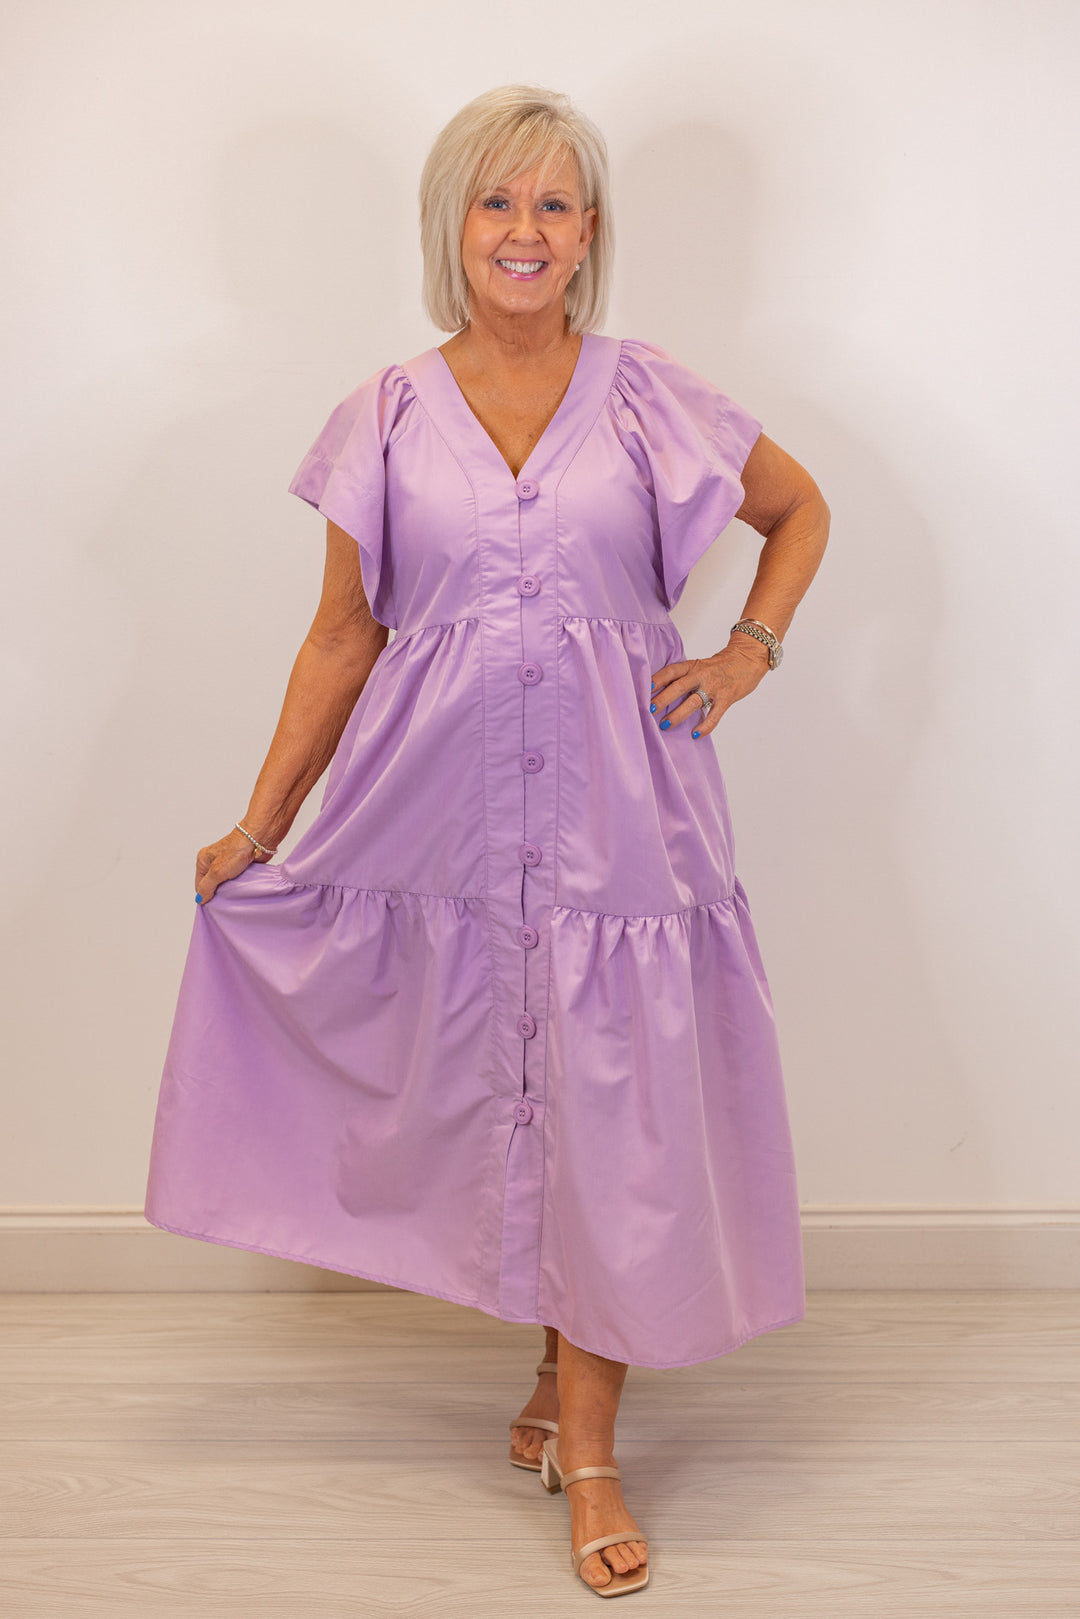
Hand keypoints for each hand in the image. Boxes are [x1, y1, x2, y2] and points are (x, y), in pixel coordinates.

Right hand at [195, 827, 272, 904]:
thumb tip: (200, 899)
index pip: (199, 885)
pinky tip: (241, 888)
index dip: (205, 895)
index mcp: (203, 860)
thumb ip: (206, 887)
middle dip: (217, 892)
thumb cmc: (236, 851)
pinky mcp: (238, 866)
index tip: (213, 904)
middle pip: (211, 884)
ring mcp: (226, 864)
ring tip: (234, 893)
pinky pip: (235, 880)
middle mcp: (213, 861)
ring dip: (229, 889)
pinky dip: (238, 885)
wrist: (258, 840)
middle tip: (225, 899)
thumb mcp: (217, 872)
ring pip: (224, 883)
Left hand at [650, 642, 770, 738]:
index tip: (643, 690)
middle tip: (649, 710)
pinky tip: (695, 734)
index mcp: (693, 666)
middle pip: (679, 687)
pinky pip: (715, 714)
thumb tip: (660, 693)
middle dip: (662, 699)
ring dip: (678, 714)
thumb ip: (684, 677)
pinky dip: (705, 725)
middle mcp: (702, 675)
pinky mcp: (727, 698)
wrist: (748, 658)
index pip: (671, 671)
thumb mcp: (700, 665)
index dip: (656, 680)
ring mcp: (714, 687)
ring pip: (694, 701)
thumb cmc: (720, 665)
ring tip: (665, 725)